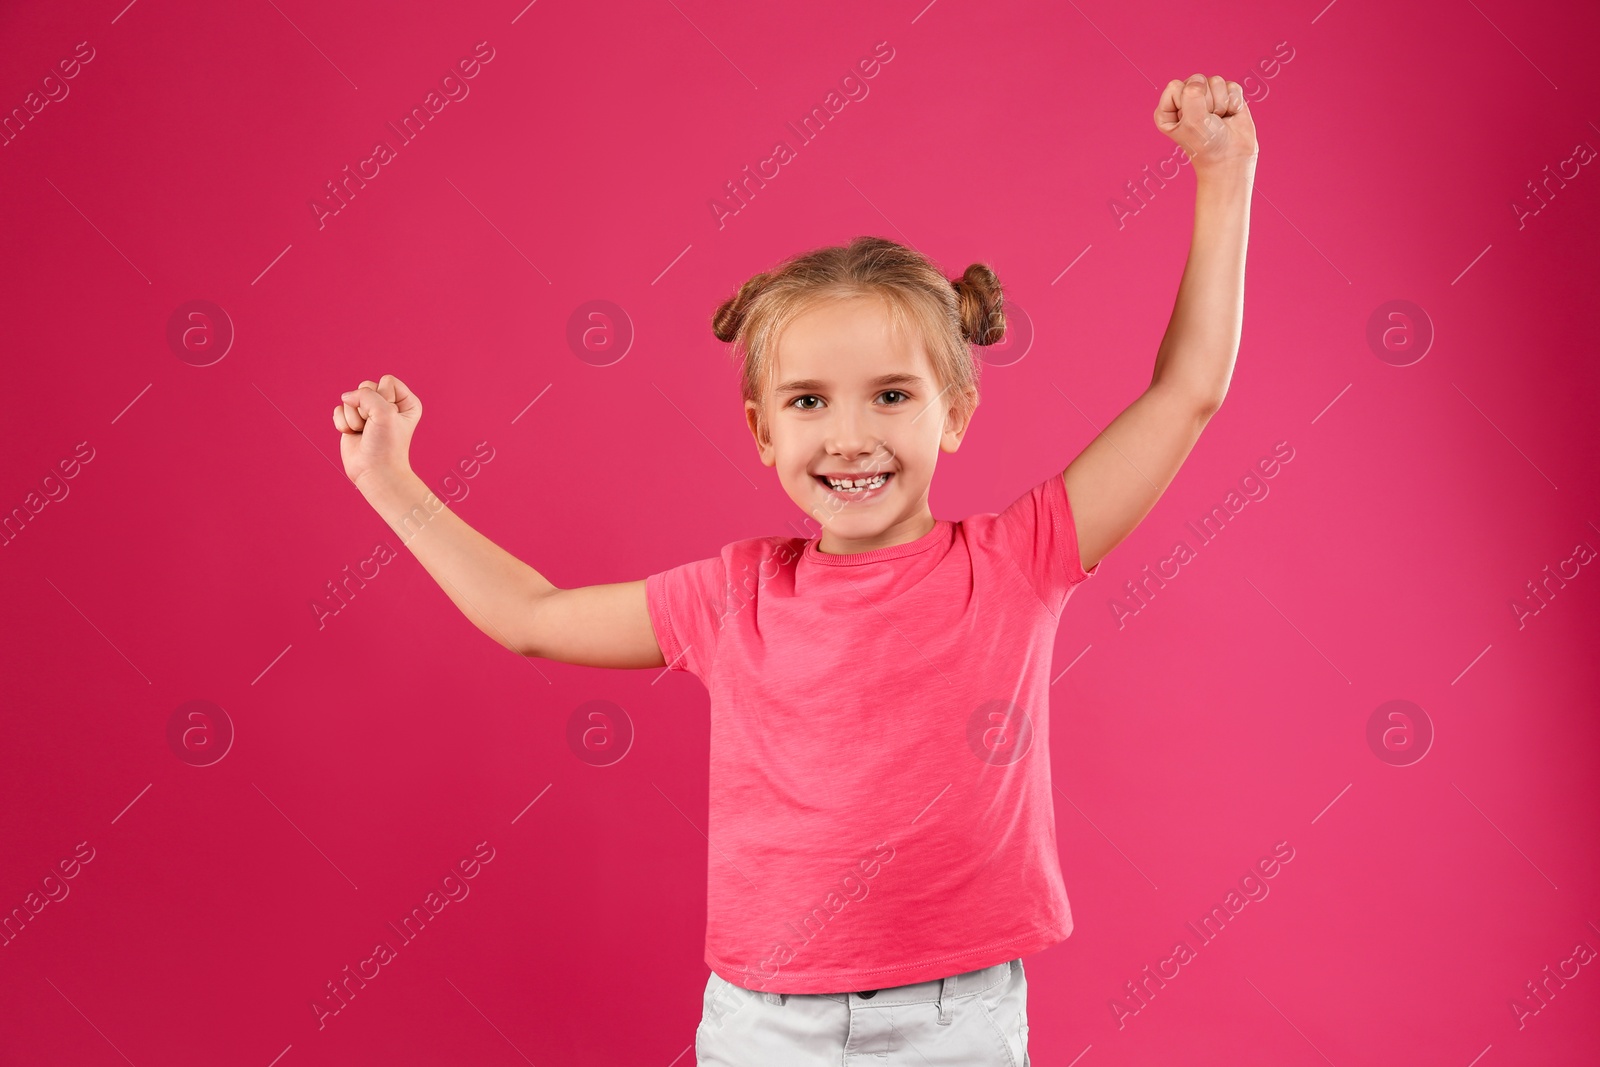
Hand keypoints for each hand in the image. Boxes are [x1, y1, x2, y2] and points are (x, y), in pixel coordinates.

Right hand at [334, 374, 421, 488]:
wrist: (374, 471)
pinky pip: (339, 410)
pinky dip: (343, 424)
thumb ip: (365, 394)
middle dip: (366, 408)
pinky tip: (354, 435)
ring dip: (355, 418)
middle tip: (374, 427)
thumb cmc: (386, 444)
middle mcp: (388, 404)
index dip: (383, 398)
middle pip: (366, 386)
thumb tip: (345, 396)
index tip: (389, 419)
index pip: (386, 381)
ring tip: (365, 432)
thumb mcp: (383, 412)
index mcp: (406, 401)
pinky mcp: (353, 420)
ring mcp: (369, 412)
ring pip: (351, 398)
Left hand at [1154, 73, 1257, 172]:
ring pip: (1216, 81)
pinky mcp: (1226, 96)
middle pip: (1197, 80)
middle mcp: (1185, 100)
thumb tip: (1200, 80)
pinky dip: (1234, 103)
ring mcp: (1206, 97)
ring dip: (1221, 104)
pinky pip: (1232, 86)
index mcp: (1167, 109)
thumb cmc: (1206, 145)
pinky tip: (1230, 116)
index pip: (1175, 86)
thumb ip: (1192, 95)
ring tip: (1218, 120)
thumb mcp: (1192, 122)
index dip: (1187, 102)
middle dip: (1207, 102)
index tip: (1192, 121)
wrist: (1231, 158)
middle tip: (1208, 122)